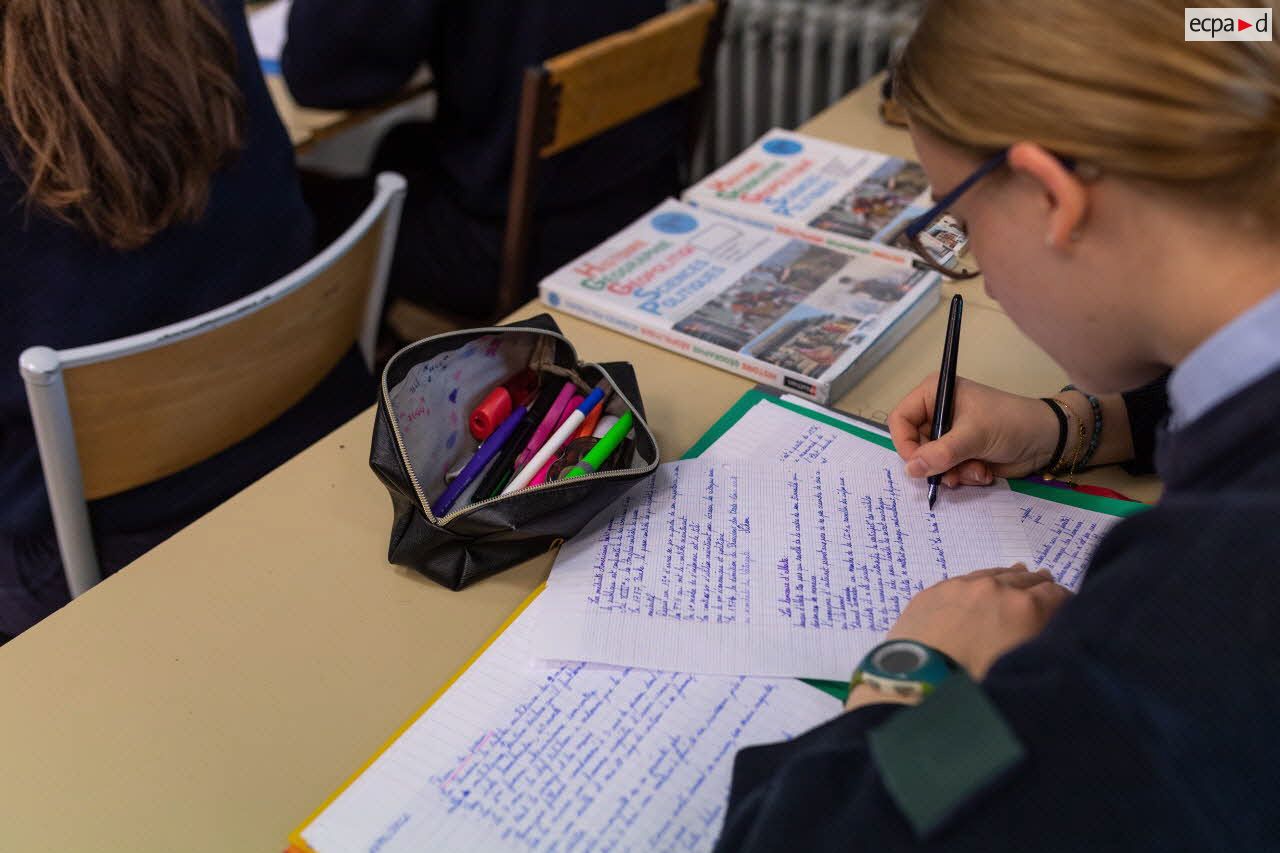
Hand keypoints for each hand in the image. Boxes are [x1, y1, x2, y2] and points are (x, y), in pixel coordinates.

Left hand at [846, 565, 1070, 711]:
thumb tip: (1048, 633)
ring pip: (995, 575)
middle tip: (1045, 594)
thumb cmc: (978, 690)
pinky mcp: (934, 591)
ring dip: (1010, 580)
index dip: (1065, 604)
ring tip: (1019, 579)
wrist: (917, 685)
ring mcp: (962, 586)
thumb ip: (1042, 644)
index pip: (1057, 594)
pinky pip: (965, 580)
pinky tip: (980, 588)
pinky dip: (979, 584)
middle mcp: (996, 588)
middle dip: (1039, 588)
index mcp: (1025, 608)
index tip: (1067, 613)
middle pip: (1028, 579)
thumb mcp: (1023, 670)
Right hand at [888, 375, 1059, 486]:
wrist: (1046, 440)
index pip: (901, 420)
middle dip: (935, 463)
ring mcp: (949, 435)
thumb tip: (911, 469)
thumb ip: (941, 453)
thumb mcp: (974, 435)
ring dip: (952, 473)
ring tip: (975, 471)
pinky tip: (983, 472)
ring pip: (930, 463)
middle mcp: (937, 413)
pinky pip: (946, 471)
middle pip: (914, 445)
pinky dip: (963, 476)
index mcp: (935, 394)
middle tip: (951, 474)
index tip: (918, 464)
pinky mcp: (960, 453)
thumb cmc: (1011, 423)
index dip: (905, 444)